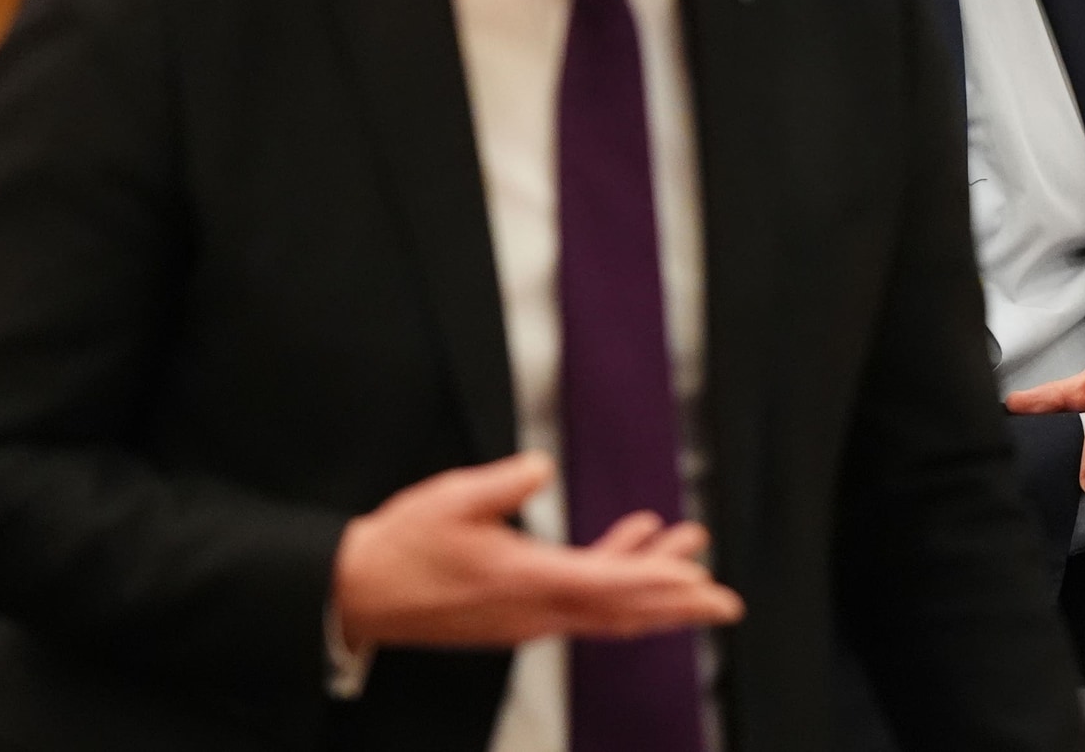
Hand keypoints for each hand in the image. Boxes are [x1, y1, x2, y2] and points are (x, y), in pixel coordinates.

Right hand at [333, 451, 743, 648]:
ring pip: (605, 608)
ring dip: (650, 584)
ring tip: (690, 552)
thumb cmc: (402, 548)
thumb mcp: (451, 501)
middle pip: (621, 610)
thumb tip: (542, 468)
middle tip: (725, 602)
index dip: (657, 584)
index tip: (700, 583)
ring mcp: (526, 616)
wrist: (359, 593)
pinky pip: (581, 602)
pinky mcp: (516, 612)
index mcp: (523, 581)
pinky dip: (614, 578)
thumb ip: (502, 484)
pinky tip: (627, 541)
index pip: (607, 587)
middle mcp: (534, 610)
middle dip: (676, 603)